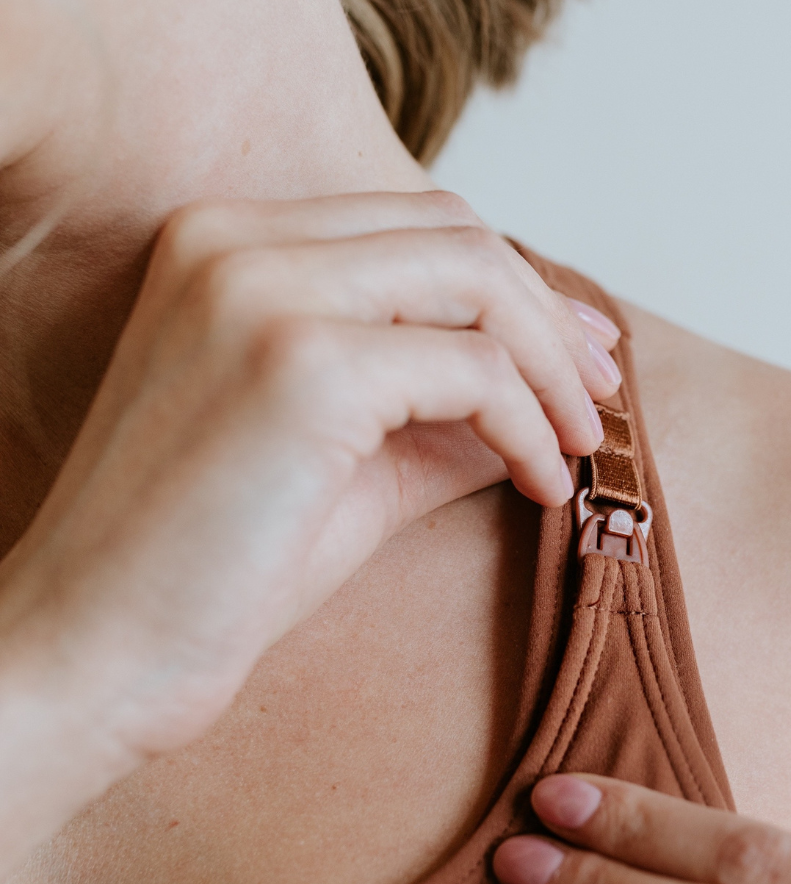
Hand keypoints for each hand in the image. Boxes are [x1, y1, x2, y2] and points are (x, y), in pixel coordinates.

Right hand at [0, 191, 619, 860]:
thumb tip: (556, 390)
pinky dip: (528, 426)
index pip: (415, 227)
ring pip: (476, 281)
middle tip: (602, 400)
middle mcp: (235, 243)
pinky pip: (474, 371)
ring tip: (578, 446)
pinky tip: (538, 488)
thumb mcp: (351, 463)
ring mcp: (262, 293)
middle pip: (457, 235)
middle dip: (550, 316)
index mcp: (225, 246)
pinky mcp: (301, 366)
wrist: (95, 655)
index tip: (579, 356)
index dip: (516, 288)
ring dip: (551, 367)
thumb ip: (444, 409)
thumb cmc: (213, 571)